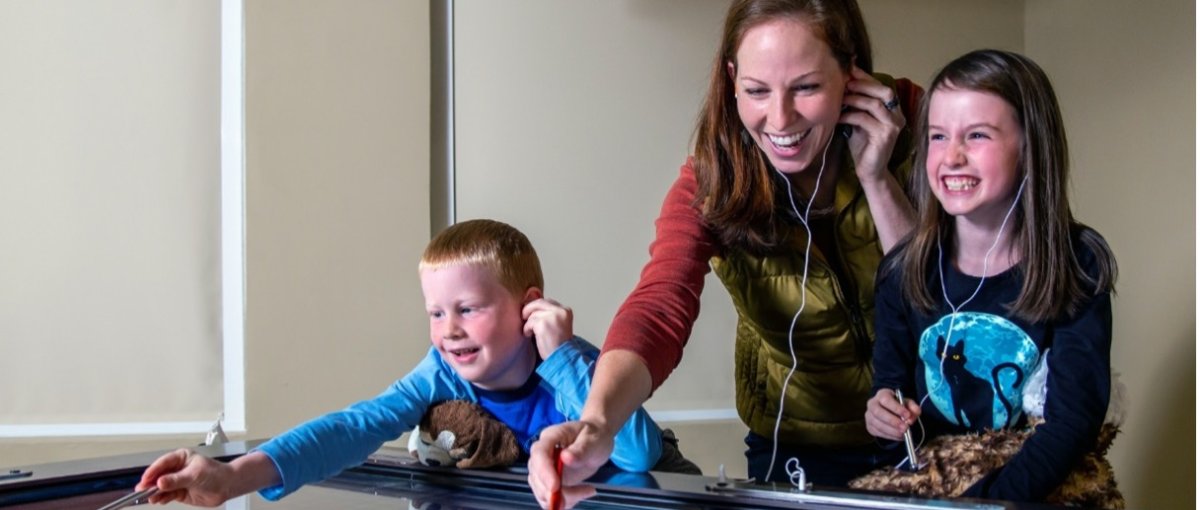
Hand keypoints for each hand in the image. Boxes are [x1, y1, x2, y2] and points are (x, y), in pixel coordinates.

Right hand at [137, 448, 233, 505]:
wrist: (227, 486)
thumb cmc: (216, 473)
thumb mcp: (195, 474)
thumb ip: (176, 480)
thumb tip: (160, 482)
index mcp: (181, 457)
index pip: (162, 463)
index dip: (153, 471)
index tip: (145, 479)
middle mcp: (177, 469)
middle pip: (159, 475)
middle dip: (150, 483)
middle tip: (142, 490)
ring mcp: (177, 481)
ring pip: (161, 487)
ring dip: (155, 492)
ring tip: (150, 497)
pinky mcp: (179, 492)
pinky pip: (166, 495)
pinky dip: (161, 498)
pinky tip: (158, 500)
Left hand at [523, 298, 572, 359]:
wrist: (563, 358)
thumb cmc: (559, 345)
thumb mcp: (559, 324)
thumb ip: (550, 314)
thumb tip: (533, 305)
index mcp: (566, 310)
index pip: (548, 301)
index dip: (537, 306)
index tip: (531, 312)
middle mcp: (560, 311)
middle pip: (539, 303)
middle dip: (528, 309)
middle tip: (523, 316)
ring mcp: (552, 316)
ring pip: (533, 314)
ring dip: (528, 323)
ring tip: (530, 332)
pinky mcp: (543, 323)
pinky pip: (529, 323)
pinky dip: (527, 329)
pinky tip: (529, 335)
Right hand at [528, 421, 612, 508]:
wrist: (597, 440)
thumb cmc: (594, 436)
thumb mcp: (593, 440)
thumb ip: (581, 449)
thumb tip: (566, 457)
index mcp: (551, 437)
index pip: (539, 454)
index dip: (544, 472)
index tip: (555, 487)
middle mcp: (543, 454)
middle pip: (536, 476)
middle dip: (553, 492)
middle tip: (579, 494)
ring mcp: (544, 469)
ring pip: (541, 491)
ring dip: (562, 498)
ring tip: (587, 490)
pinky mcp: (550, 481)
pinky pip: (550, 498)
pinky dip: (566, 501)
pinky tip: (583, 492)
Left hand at [840, 66, 904, 184]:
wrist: (869, 170)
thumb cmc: (863, 145)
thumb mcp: (860, 120)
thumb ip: (857, 104)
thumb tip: (844, 82)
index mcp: (893, 110)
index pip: (882, 87)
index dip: (866, 77)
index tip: (849, 69)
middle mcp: (897, 116)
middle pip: (884, 91)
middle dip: (863, 84)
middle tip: (845, 82)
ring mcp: (893, 126)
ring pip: (874, 104)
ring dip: (855, 98)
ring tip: (840, 98)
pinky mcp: (885, 136)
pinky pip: (865, 119)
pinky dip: (850, 115)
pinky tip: (839, 116)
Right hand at [865, 388, 920, 440]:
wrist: (890, 412)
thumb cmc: (899, 406)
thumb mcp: (908, 403)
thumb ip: (913, 408)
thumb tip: (911, 417)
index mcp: (881, 394)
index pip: (885, 399)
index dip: (896, 408)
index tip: (907, 415)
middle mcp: (872, 404)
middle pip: (878, 412)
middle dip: (892, 421)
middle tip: (905, 428)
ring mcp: (869, 416)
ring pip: (877, 424)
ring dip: (891, 430)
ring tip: (903, 433)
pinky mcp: (869, 426)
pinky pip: (877, 432)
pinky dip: (889, 436)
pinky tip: (898, 436)